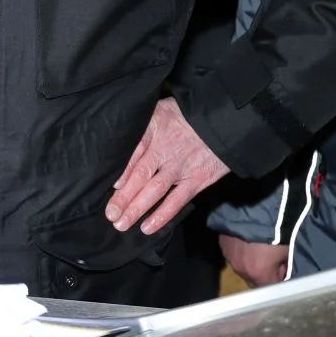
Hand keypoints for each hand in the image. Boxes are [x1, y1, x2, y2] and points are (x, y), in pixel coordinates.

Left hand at [105, 98, 229, 234]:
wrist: (225, 122)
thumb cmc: (187, 116)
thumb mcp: (161, 109)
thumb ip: (142, 124)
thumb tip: (117, 137)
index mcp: (155, 128)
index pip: (135, 149)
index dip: (123, 169)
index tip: (112, 184)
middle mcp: (166, 149)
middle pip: (141, 174)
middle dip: (123, 196)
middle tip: (110, 214)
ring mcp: (181, 167)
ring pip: (155, 190)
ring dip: (137, 208)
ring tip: (121, 223)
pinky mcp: (197, 180)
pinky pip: (177, 200)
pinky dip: (162, 215)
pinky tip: (147, 227)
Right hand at [219, 235, 289, 286]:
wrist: (256, 207)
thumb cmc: (277, 232)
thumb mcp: (287, 250)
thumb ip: (285, 266)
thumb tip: (285, 270)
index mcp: (258, 275)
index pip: (270, 287)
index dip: (279, 280)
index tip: (283, 269)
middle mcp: (241, 270)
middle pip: (253, 279)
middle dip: (263, 273)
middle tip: (272, 259)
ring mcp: (229, 257)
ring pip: (242, 266)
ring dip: (250, 262)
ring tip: (258, 248)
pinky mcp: (223, 244)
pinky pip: (233, 253)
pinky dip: (240, 250)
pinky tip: (247, 240)